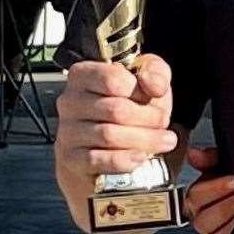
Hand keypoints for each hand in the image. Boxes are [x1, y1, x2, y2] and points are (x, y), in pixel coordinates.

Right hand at [55, 54, 177, 181]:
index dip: (139, 89)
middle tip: (164, 121)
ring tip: (166, 140)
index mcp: (84, 74)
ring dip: (144, 139)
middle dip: (148, 117)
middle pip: (115, 110)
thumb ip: (155, 73)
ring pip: (109, 136)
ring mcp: (67, 131)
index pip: (112, 78)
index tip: (153, 96)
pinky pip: (97, 160)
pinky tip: (142, 156)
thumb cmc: (130, 102)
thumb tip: (155, 86)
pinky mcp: (70, 158)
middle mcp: (70, 101)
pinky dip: (124, 160)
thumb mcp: (147, 78)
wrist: (110, 142)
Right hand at [185, 145, 233, 233]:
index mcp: (202, 195)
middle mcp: (203, 214)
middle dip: (224, 203)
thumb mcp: (231, 163)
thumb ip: (213, 158)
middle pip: (200, 214)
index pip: (195, 194)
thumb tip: (194, 153)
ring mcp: (212, 232)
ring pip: (205, 230)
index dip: (214, 188)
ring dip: (227, 217)